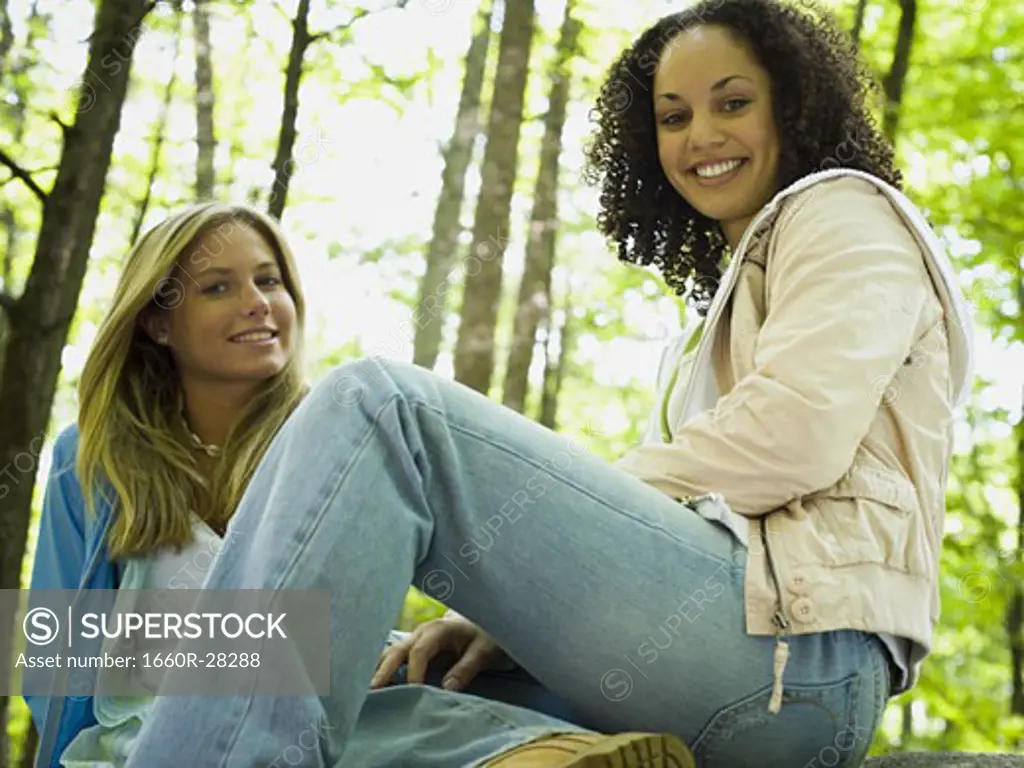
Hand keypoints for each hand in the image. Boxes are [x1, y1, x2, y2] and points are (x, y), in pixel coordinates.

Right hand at [371, 617, 515, 691]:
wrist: (486, 626)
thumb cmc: (487, 638)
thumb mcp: (484, 652)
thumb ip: (466, 669)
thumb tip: (446, 689)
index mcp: (439, 629)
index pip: (419, 651)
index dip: (413, 673)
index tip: (412, 694)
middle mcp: (422, 632)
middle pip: (397, 650)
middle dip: (384, 670)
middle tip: (371, 691)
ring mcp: (415, 640)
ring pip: (390, 654)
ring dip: (378, 671)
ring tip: (364, 692)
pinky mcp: (413, 649)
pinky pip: (393, 659)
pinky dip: (382, 670)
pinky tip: (372, 687)